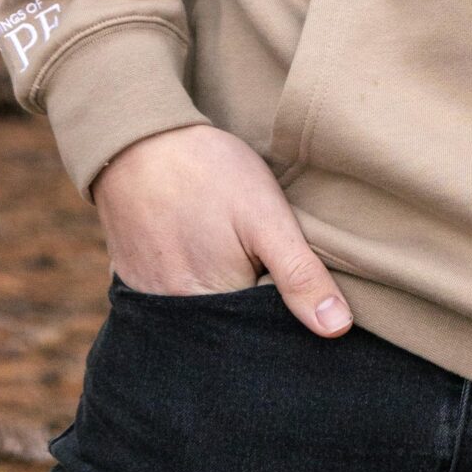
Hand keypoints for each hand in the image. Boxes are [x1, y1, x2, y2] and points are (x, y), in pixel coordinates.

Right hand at [91, 125, 355, 336]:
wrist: (138, 140)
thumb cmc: (208, 173)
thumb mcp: (267, 216)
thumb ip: (300, 275)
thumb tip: (337, 329)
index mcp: (215, 307)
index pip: (264, 332)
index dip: (285, 306)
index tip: (285, 270)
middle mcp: (176, 318)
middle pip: (232, 328)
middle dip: (253, 304)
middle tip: (253, 250)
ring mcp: (150, 302)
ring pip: (204, 314)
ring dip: (222, 291)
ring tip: (226, 247)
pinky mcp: (134, 283)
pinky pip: (173, 297)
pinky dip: (192, 281)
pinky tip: (200, 249)